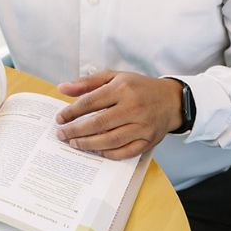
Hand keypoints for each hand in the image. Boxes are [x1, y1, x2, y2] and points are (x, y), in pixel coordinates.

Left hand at [55, 70, 183, 159]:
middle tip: (61, 135)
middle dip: (76, 131)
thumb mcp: (114, 77)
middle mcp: (133, 107)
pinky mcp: (149, 141)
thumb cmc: (138, 87)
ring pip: (110, 140)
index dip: (72, 112)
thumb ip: (87, 82)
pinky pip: (125, 152)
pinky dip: (108, 153)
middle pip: (98, 123)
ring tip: (74, 143)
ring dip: (88, 144)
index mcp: (123, 88)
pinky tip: (96, 150)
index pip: (90, 102)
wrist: (171, 100)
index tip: (59, 118)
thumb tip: (62, 89)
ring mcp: (142, 126)